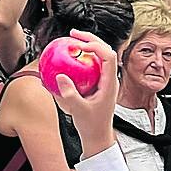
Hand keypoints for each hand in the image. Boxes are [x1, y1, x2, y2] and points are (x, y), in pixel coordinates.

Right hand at [52, 29, 117, 153]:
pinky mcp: (99, 83)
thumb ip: (69, 95)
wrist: (98, 136)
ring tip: (72, 39)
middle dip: (90, 39)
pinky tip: (70, 56)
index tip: (80, 44)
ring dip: (88, 45)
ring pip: (100, 56)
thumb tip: (60, 77)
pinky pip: (92, 66)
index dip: (97, 46)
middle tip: (73, 34)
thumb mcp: (79, 110)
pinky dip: (83, 58)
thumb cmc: (92, 125)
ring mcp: (105, 80)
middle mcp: (110, 79)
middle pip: (105, 51)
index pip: (109, 56)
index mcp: (110, 83)